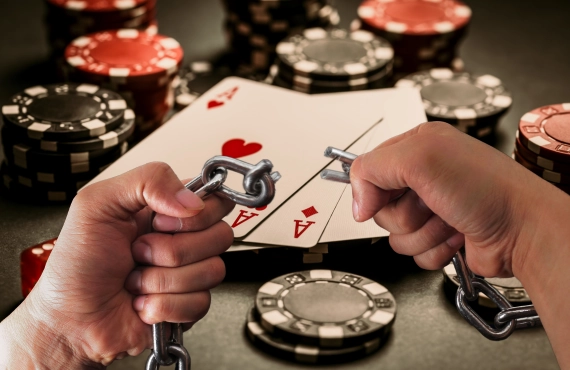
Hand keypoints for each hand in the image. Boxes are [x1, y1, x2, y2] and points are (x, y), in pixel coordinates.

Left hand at [0, 162, 233, 368]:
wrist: (69, 320)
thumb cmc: (76, 265)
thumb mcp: (97, 204)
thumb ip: (147, 180)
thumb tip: (192, 201)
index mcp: (167, 210)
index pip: (216, 200)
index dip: (196, 213)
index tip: (159, 221)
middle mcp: (183, 240)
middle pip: (221, 235)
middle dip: (172, 249)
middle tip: (138, 252)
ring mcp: (188, 274)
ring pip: (212, 271)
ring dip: (162, 280)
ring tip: (135, 280)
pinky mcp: (189, 306)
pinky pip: (200, 302)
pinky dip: (163, 306)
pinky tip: (141, 303)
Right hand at [350, 122, 569, 367]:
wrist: (523, 230)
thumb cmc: (486, 189)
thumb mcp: (420, 158)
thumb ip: (372, 168)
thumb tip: (357, 203)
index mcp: (416, 147)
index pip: (368, 170)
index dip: (374, 188)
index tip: (393, 192)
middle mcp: (423, 177)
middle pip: (381, 208)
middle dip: (405, 214)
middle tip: (431, 203)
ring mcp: (431, 209)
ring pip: (395, 235)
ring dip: (422, 234)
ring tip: (450, 219)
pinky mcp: (439, 237)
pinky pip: (413, 254)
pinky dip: (434, 251)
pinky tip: (457, 236)